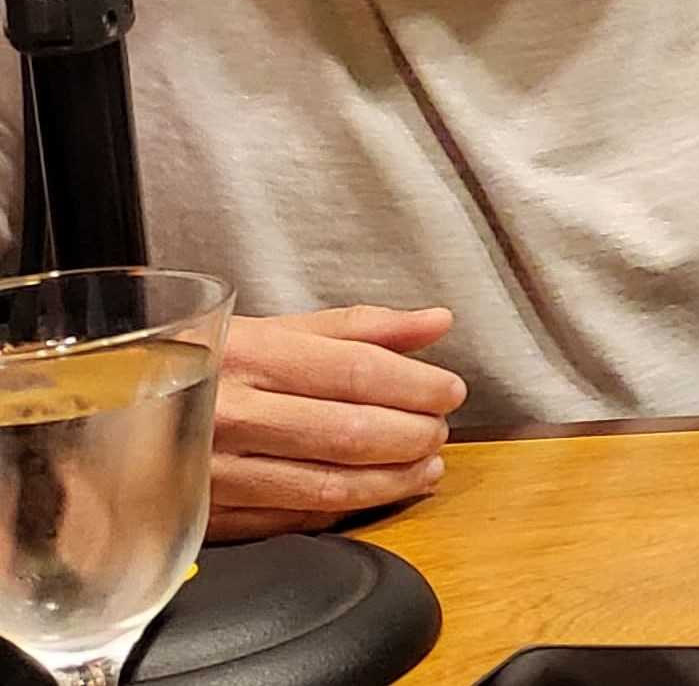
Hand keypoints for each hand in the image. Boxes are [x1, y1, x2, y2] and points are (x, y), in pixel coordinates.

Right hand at [208, 306, 464, 541]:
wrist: (105, 412)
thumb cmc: (197, 364)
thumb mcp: (270, 329)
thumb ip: (358, 328)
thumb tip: (435, 323)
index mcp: (248, 355)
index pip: (359, 372)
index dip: (418, 385)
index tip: (449, 391)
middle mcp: (230, 413)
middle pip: (352, 433)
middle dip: (414, 436)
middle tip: (438, 432)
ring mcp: (217, 470)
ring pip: (329, 486)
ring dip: (392, 480)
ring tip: (424, 467)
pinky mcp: (208, 514)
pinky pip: (292, 519)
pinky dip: (344, 511)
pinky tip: (371, 494)